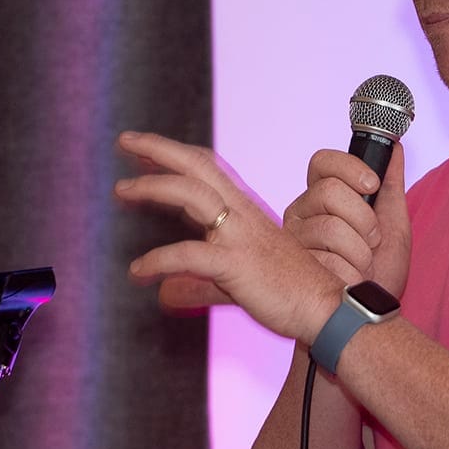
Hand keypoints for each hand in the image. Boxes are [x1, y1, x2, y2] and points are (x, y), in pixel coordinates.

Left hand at [114, 131, 341, 343]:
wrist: (326, 309)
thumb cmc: (289, 292)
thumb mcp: (239, 276)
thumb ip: (198, 280)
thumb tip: (163, 293)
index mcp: (247, 211)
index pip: (208, 168)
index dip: (177, 154)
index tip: (146, 148)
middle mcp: (243, 216)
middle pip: (198, 166)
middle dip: (160, 148)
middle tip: (126, 139)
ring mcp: (240, 238)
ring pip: (192, 196)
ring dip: (153, 187)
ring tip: (122, 189)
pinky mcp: (236, 265)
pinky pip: (188, 255)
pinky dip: (158, 259)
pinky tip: (138, 270)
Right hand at [284, 143, 411, 296]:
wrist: (369, 316)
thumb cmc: (381, 273)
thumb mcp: (394, 225)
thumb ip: (392, 185)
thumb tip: (396, 148)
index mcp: (323, 197)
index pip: (322, 162)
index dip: (348, 167)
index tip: (372, 185)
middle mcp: (302, 213)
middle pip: (327, 192)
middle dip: (363, 219)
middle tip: (371, 242)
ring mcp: (293, 240)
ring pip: (329, 227)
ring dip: (360, 253)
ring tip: (361, 268)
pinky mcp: (290, 268)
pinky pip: (324, 259)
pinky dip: (350, 273)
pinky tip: (348, 282)